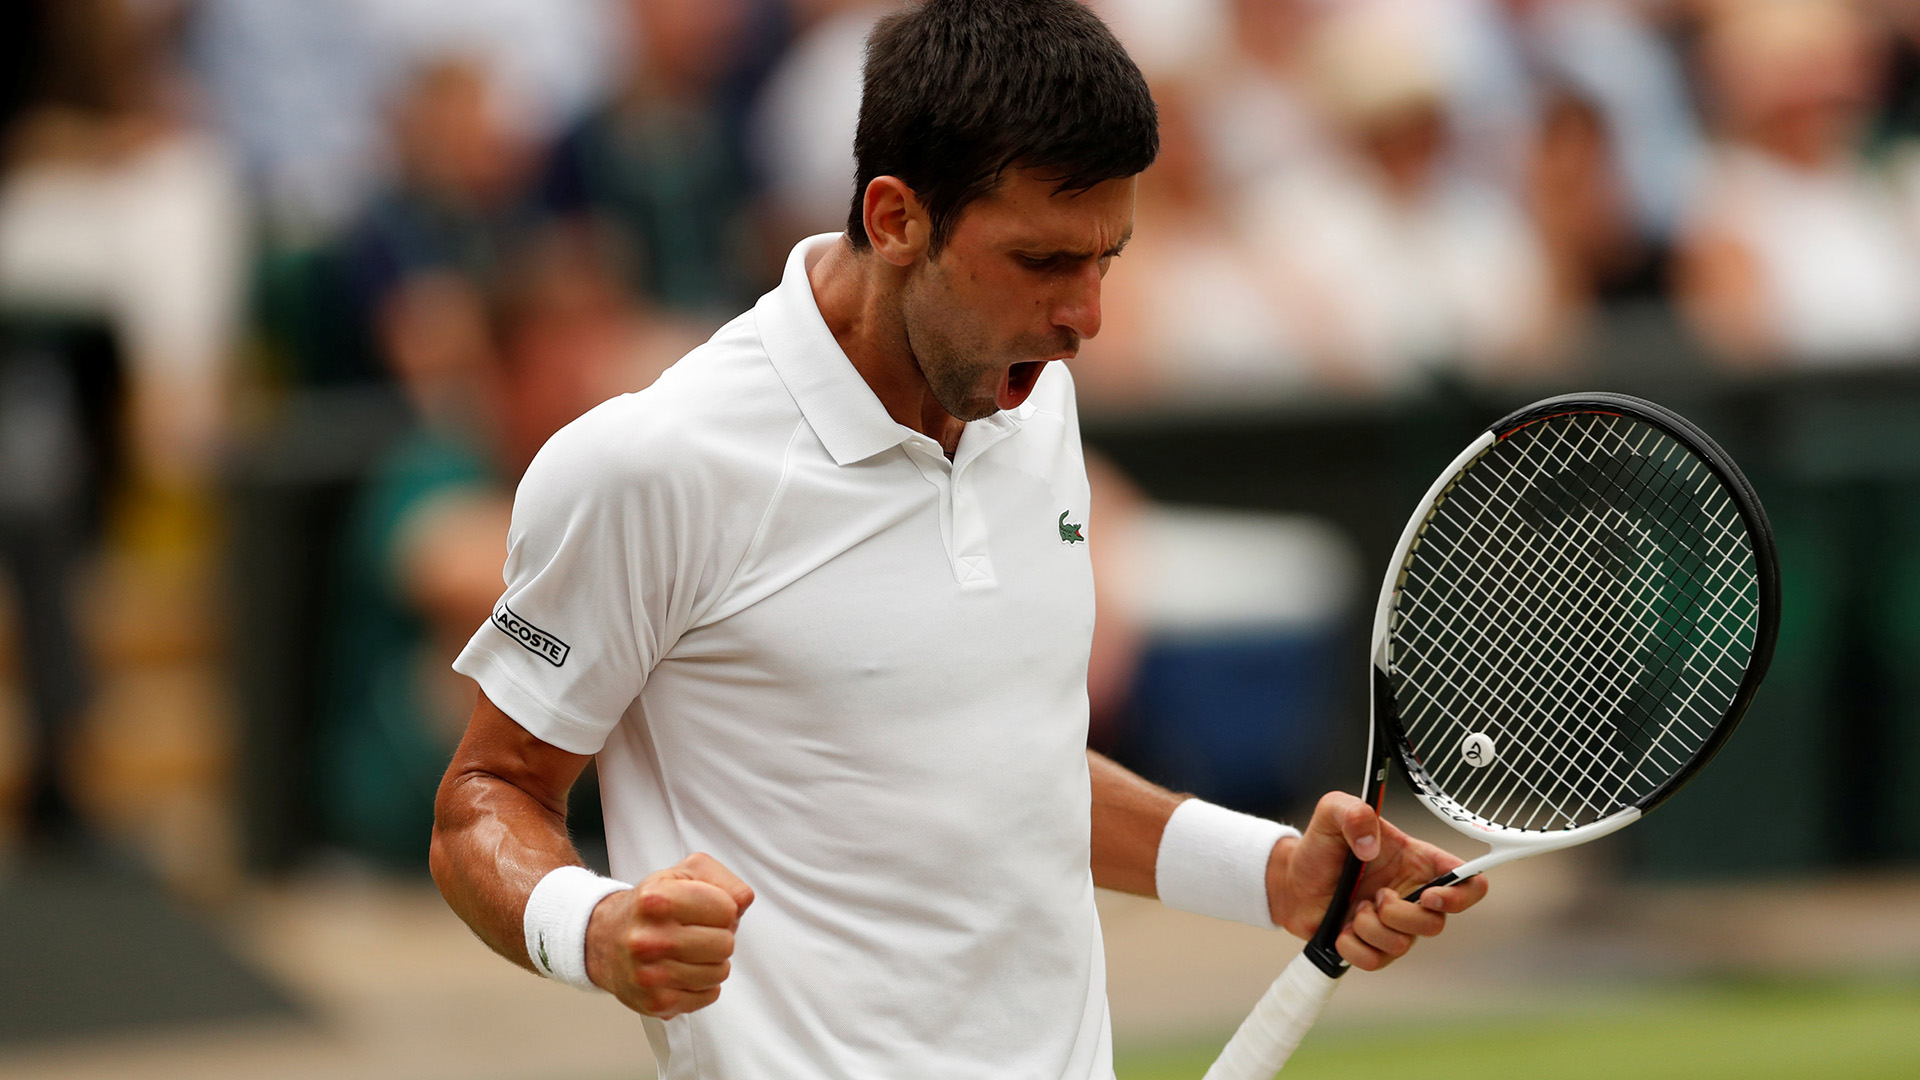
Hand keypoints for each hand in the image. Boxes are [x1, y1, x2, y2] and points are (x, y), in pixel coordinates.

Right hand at [585, 852, 754, 1017]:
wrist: (604, 939)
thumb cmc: (651, 906)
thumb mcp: (684, 874)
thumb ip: (723, 880)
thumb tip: (743, 902)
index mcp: (657, 900)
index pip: (727, 909)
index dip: (722, 908)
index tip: (702, 910)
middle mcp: (649, 939)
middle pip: (726, 943)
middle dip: (718, 936)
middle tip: (695, 933)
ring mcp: (651, 975)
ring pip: (720, 972)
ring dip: (711, 961)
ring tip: (686, 952)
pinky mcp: (656, 1002)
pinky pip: (710, 995)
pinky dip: (702, 984)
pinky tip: (681, 970)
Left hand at [1266, 792, 1487, 971]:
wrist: (1291, 880)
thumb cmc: (1321, 845)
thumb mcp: (1332, 812)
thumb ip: (1354, 812)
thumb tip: (1371, 846)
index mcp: (1419, 862)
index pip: (1469, 882)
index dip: (1463, 895)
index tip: (1429, 894)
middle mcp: (1413, 896)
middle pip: (1436, 924)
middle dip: (1400, 913)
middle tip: (1375, 895)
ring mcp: (1395, 926)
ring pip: (1404, 944)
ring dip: (1370, 927)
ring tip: (1354, 906)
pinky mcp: (1374, 948)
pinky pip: (1377, 961)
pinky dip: (1354, 946)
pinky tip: (1342, 927)